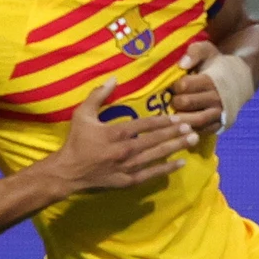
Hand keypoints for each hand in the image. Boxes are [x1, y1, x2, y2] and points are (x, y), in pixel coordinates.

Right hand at [43, 79, 198, 193]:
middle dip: (175, 133)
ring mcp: (127, 167)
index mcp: (116, 133)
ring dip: (175, 147)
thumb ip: (97, 95)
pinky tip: (181, 163)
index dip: (162, 121)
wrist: (66, 172)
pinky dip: (166, 169)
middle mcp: (125, 150)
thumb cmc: (76, 141)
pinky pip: (150, 175)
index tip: (177, 118)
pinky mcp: (127, 181)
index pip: (144, 125)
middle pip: (155, 140)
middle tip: (191, 127)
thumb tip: (114, 78)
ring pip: (156, 156)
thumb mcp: (82, 115)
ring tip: (193, 140)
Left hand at [170, 41, 225, 133]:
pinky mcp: (221, 124)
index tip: (174, 86)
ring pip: (195, 120)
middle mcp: (217, 97)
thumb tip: (181, 65)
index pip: (184, 85)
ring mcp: (220, 112)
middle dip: (175, 102)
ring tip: (171, 116)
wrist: (241, 79)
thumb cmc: (217, 64)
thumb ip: (195, 52)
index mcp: (212, 80)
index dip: (175, 86)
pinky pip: (203, 131)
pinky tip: (182, 126)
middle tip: (171, 100)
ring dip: (180, 119)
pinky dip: (191, 130)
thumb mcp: (208, 51)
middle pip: (186, 103)